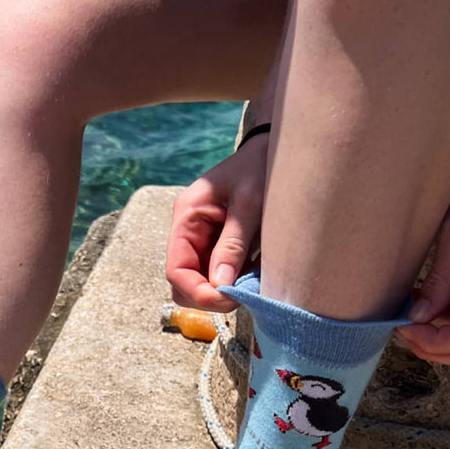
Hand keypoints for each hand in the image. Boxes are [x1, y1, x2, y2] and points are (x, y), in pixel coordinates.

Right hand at [165, 133, 268, 310]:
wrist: (273, 148)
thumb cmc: (260, 167)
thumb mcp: (250, 204)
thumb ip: (233, 245)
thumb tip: (220, 287)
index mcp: (187, 217)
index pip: (177, 270)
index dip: (198, 293)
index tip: (228, 300)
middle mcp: (188, 231)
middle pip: (183, 282)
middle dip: (209, 296)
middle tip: (243, 295)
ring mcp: (200, 239)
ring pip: (200, 282)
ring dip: (223, 290)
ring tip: (252, 281)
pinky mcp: (216, 244)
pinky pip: (217, 273)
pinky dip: (233, 281)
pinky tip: (253, 272)